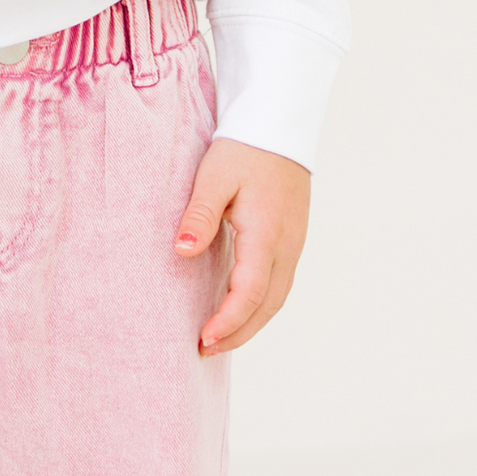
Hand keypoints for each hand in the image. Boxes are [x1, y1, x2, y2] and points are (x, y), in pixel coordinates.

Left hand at [173, 138, 310, 354]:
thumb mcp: (214, 176)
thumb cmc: (243, 149)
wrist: (279, 125)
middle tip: (205, 349)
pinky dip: (260, 305)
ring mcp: (293, 244)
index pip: (249, 292)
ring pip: (277, 298)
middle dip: (238, 333)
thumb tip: (183, 250)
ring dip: (251, 323)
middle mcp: (286, 246)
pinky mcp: (292, 239)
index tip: (203, 339)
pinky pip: (279, 284)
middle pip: (267, 306)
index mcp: (266, 234)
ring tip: (220, 339)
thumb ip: (200, 214)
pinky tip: (239, 308)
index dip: (228, 322)